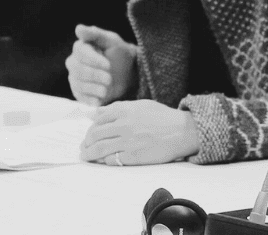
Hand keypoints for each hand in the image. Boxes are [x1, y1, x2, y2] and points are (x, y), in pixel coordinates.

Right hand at [66, 25, 137, 105]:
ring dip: (93, 88)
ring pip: (78, 84)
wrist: (127, 74)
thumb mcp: (112, 41)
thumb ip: (96, 34)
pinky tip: (99, 100)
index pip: (81, 53)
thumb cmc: (119, 54)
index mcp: (81, 47)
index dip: (94, 60)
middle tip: (109, 79)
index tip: (108, 65)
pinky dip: (89, 99)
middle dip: (94, 75)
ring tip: (106, 89)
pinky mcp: (79, 93)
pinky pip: (80, 97)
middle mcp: (74, 63)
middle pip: (78, 69)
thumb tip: (78, 28)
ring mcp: (75, 78)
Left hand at [80, 100, 199, 165]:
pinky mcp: (134, 156)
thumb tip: (96, 112)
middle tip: (84, 147)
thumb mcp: (141, 105)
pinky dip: (104, 161)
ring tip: (86, 156)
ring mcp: (128, 141)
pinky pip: (112, 160)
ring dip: (89, 154)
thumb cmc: (163, 117)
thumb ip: (118, 108)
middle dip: (86, 143)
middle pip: (95, 135)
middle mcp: (124, 125)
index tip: (89, 135)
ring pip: (99, 149)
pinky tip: (102, 161)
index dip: (91, 129)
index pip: (98, 120)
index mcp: (125, 110)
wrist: (182, 131)